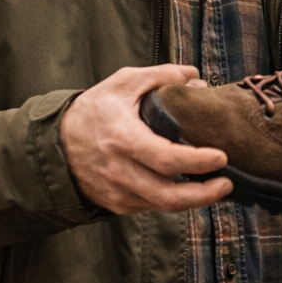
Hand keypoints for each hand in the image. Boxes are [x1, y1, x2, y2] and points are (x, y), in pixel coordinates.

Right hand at [61, 65, 231, 214]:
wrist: (55, 144)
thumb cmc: (93, 110)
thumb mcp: (123, 83)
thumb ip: (161, 76)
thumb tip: (195, 77)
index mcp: (122, 138)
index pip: (165, 159)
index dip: (196, 161)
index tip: (221, 157)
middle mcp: (119, 170)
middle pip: (167, 195)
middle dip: (203, 195)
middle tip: (227, 183)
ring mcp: (117, 191)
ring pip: (161, 206)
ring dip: (193, 200)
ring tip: (216, 187)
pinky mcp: (117, 204)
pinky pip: (150, 206)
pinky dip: (172, 200)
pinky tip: (188, 188)